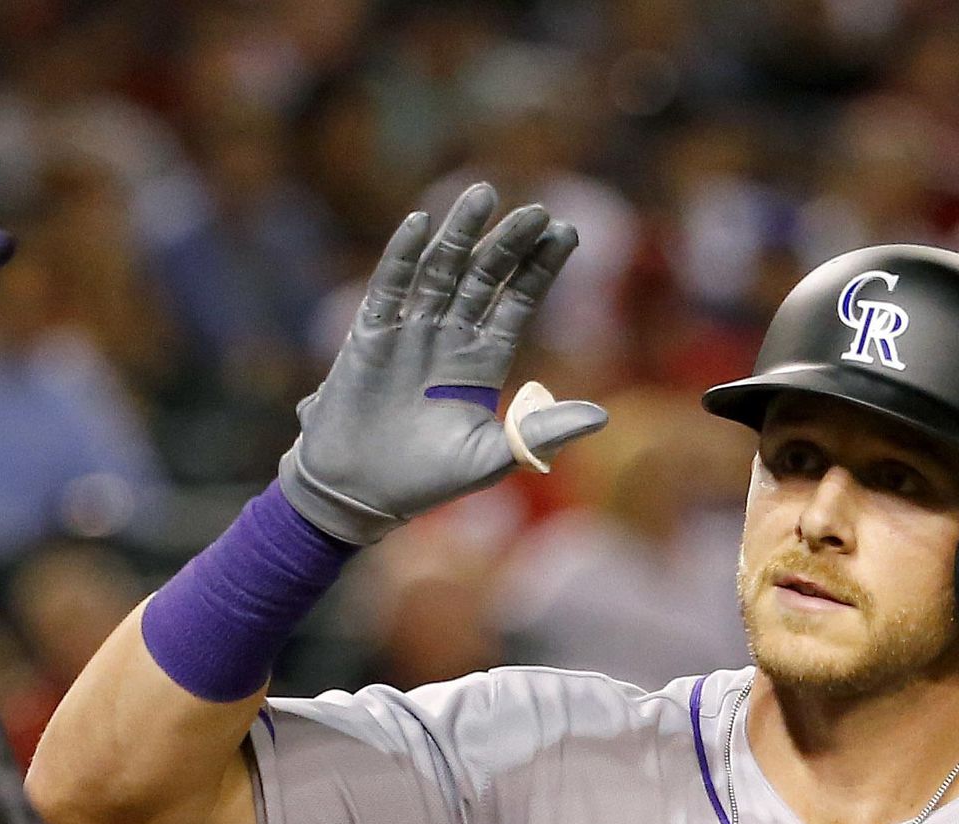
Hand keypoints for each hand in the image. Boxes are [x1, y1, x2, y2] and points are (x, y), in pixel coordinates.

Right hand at [278, 184, 607, 542]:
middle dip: (508, 243)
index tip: (567, 232)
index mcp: (483, 360)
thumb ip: (541, 433)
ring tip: (483, 194)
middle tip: (536, 210)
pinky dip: (402, 256)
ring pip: (440, 270)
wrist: (356, 494)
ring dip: (460, 234)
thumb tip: (602, 417)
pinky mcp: (370, 336)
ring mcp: (410, 332)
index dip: (540, 268)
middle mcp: (449, 336)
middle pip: (484, 277)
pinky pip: (389, 288)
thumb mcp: (491, 458)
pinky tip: (420, 224)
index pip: (517, 302)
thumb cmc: (425, 480)